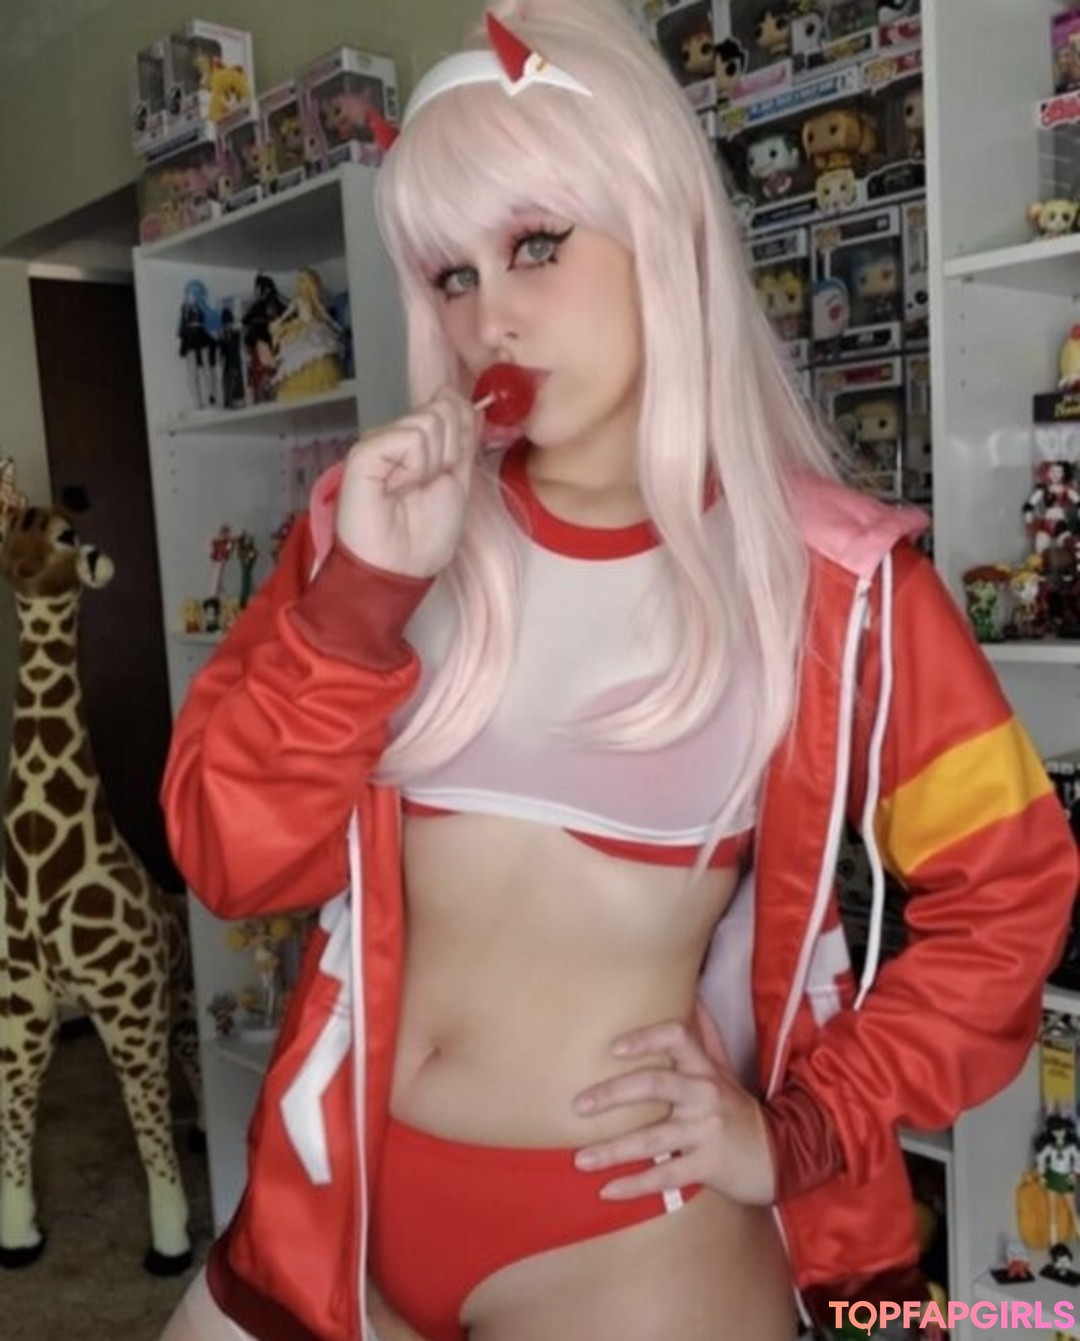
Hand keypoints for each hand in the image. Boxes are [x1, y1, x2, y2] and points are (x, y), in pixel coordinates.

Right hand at [335, 388, 479, 578]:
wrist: (402, 566)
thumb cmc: (426, 535)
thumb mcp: (457, 479)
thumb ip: (464, 441)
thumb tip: (471, 404)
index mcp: (418, 443)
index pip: (448, 406)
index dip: (460, 429)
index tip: (450, 468)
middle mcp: (397, 437)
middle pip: (442, 411)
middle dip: (448, 452)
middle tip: (428, 485)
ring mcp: (380, 442)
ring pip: (429, 422)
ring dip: (430, 464)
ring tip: (411, 490)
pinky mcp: (365, 452)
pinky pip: (410, 437)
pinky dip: (414, 466)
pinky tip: (397, 487)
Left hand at [571, 1014, 775, 1205]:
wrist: (780, 1155)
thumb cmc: (736, 1107)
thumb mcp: (723, 1068)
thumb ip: (703, 1034)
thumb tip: (689, 991)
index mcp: (704, 1067)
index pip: (677, 1037)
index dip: (645, 1039)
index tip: (612, 1048)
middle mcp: (705, 1095)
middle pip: (655, 1085)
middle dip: (612, 1094)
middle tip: (578, 1105)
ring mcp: (706, 1131)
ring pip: (653, 1139)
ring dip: (612, 1151)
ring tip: (579, 1160)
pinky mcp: (709, 1166)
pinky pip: (666, 1177)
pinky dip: (635, 1187)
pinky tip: (606, 1192)